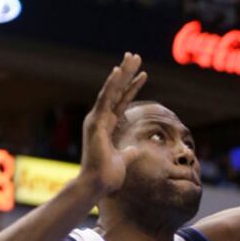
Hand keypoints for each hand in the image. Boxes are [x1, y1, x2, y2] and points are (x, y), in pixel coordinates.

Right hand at [79, 53, 146, 194]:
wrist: (97, 184)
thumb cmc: (108, 175)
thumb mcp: (125, 159)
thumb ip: (130, 152)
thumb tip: (136, 148)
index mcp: (107, 125)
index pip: (123, 101)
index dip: (132, 87)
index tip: (143, 74)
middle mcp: (101, 119)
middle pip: (117, 91)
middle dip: (127, 73)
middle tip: (135, 55)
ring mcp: (98, 119)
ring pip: (112, 90)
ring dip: (122, 72)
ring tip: (131, 57)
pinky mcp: (96, 122)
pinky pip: (106, 99)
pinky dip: (112, 84)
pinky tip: (119, 71)